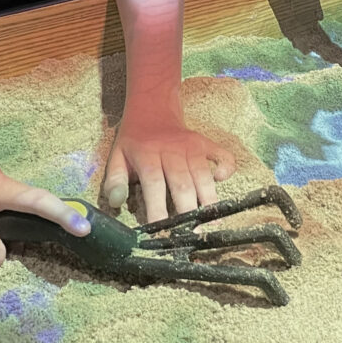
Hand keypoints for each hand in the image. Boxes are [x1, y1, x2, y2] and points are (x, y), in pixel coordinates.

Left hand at [102, 102, 235, 221]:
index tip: (159, 234)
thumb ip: (115, 180)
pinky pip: (222, 155)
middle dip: (188, 212)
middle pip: (182, 183)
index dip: (157, 210)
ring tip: (212, 225)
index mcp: (147, 155)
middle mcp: (172, 150)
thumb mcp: (117, 155)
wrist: (152, 105)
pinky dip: (226, 168)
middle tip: (192, 237)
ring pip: (203, 175)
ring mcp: (191, 146)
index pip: (154, 185)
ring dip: (208, 200)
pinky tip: (221, 180)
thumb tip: (115, 202)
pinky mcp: (205, 143)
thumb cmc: (134, 138)